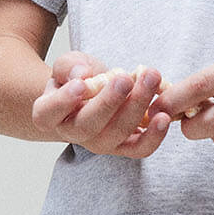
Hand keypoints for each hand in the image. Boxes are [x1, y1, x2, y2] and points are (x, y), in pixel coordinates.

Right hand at [32, 53, 170, 157]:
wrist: (95, 94)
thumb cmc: (78, 79)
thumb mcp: (69, 65)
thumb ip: (70, 66)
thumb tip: (81, 74)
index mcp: (49, 114)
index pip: (49, 112)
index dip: (63, 101)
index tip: (80, 85)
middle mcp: (72, 133)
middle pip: (88, 125)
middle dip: (109, 102)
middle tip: (125, 79)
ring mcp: (100, 143)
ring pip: (117, 133)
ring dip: (137, 107)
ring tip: (151, 80)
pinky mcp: (125, 146)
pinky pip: (139, 149)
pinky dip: (154, 136)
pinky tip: (164, 116)